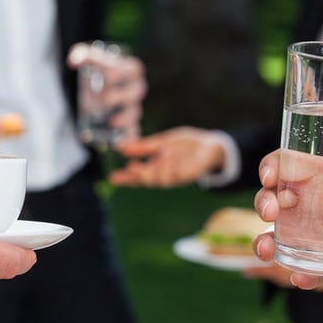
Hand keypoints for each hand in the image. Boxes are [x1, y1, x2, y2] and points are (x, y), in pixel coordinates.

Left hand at [67, 42, 146, 139]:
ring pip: (135, 113)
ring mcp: (134, 107)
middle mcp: (136, 88)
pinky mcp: (129, 123)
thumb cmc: (97, 71)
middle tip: (105, 100)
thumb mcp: (89, 59)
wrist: (97, 88)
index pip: (133, 69)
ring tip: (112, 122)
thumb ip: (81, 55)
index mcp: (131, 70)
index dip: (122, 73)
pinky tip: (120, 143)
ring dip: (126, 119)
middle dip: (122, 96)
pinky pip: (133, 131)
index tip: (106, 76)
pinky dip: (129, 137)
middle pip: (137, 92)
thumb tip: (72, 62)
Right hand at [110, 126, 225, 187]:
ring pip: (161, 180)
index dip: (125, 178)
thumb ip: (144, 146)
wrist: (210, 144)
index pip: (136, 176)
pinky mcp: (188, 176)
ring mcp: (176, 177)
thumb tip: (121, 147)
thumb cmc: (185, 145)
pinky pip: (176, 175)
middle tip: (131, 167)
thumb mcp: (162, 141)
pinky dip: (171, 165)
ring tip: (163, 152)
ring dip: (158, 167)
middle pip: (147, 181)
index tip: (113, 178)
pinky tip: (171, 155)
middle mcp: (163, 175)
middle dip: (138, 175)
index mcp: (155, 167)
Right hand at [253, 151, 322, 310]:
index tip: (271, 176)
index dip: (274, 167)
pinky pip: (310, 270)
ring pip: (285, 238)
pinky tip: (300, 276)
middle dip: (265, 203)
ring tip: (268, 249)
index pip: (294, 165)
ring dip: (267, 242)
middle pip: (279, 201)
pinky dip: (299, 274)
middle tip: (274, 210)